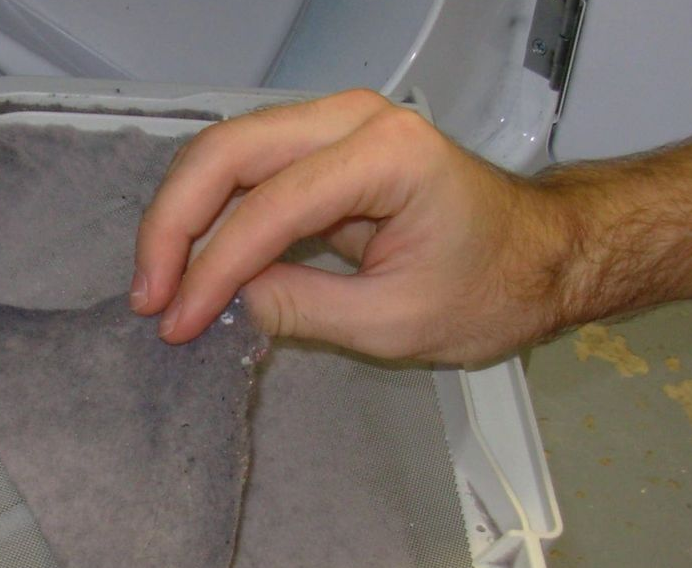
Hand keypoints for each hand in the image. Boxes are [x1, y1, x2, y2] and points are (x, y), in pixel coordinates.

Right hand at [130, 89, 573, 363]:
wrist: (542, 257)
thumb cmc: (490, 289)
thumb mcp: (394, 323)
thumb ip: (301, 309)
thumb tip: (222, 306)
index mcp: (387, 156)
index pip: (271, 206)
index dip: (213, 269)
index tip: (178, 324)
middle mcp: (354, 119)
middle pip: (228, 152)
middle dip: (174, 225)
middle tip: (149, 297)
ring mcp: (336, 123)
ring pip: (225, 152)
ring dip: (181, 217)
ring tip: (159, 287)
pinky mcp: (323, 144)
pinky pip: (245, 168)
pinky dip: (208, 214)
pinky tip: (189, 264)